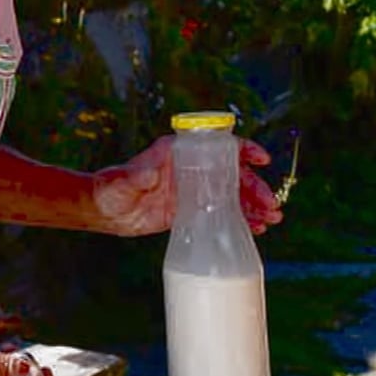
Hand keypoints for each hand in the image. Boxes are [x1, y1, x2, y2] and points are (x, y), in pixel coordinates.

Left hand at [91, 136, 283, 235]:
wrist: (105, 211)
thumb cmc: (112, 187)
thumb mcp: (125, 179)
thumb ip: (138, 173)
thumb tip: (150, 171)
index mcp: (180, 154)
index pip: (218, 146)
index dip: (243, 150)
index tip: (261, 159)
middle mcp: (191, 170)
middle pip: (232, 175)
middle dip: (254, 188)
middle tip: (271, 206)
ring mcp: (193, 192)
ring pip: (232, 195)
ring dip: (253, 205)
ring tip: (270, 219)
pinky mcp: (191, 212)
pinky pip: (221, 214)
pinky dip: (240, 219)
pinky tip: (255, 229)